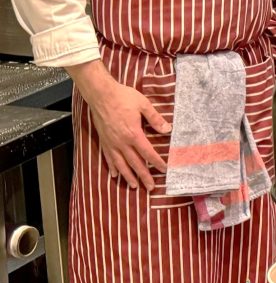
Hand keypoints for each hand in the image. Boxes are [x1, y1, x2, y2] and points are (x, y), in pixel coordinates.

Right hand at [70, 61, 169, 190]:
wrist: (101, 94)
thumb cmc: (123, 97)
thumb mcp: (144, 105)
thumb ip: (155, 119)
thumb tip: (167, 129)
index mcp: (133, 134)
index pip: (148, 153)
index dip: (157, 162)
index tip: (164, 170)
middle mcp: (122, 142)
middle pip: (135, 163)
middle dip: (144, 176)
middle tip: (151, 187)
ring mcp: (111, 143)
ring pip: (121, 164)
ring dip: (128, 176)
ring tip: (134, 186)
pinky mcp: (104, 141)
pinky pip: (109, 158)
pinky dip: (113, 168)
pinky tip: (115, 175)